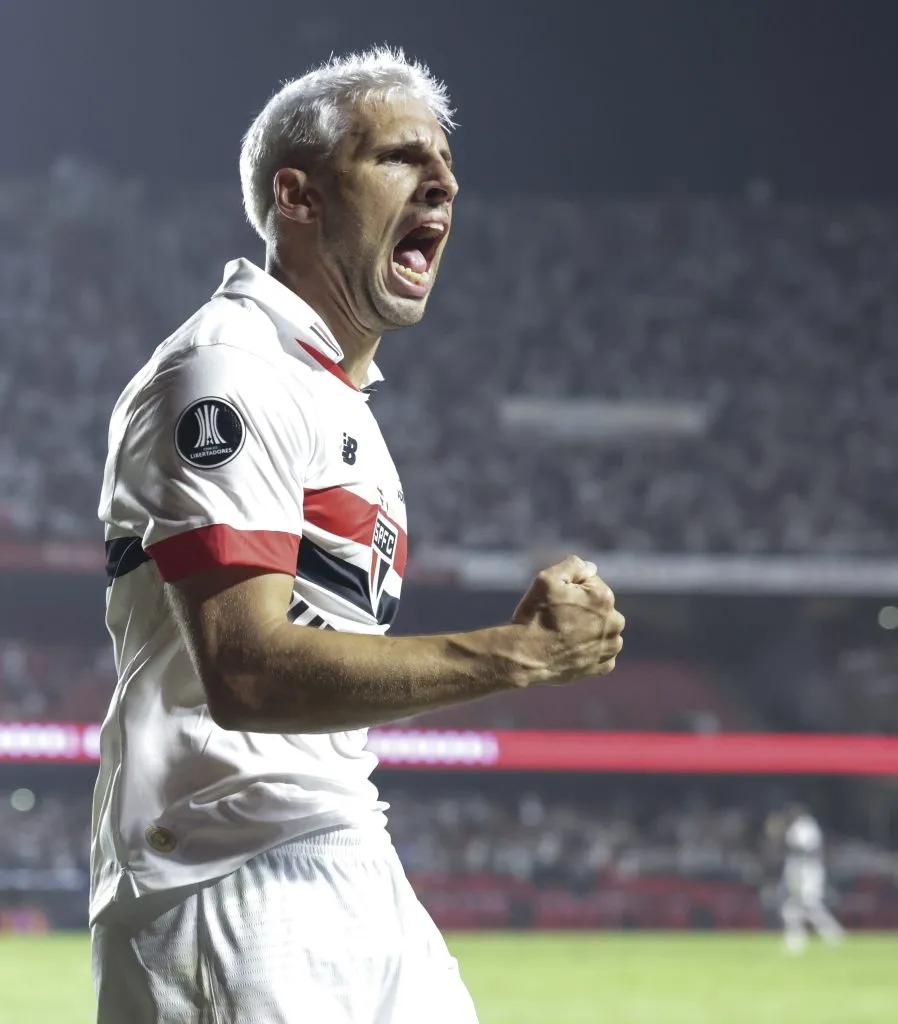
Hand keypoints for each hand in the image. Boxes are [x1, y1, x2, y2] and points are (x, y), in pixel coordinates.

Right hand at [511, 555, 623, 685]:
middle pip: (599, 607)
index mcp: (604, 598)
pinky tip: (570, 649)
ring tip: (564, 635)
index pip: (591, 582)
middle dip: (584, 608)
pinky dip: (588, 650)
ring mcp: (610, 647)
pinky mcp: (603, 666)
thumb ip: (573, 565)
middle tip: (558, 618)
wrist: (525, 656)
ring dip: (589, 629)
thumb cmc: (535, 615)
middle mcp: (614, 623)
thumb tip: (591, 568)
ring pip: (602, 630)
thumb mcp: (547, 578)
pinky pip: (601, 652)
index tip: (556, 601)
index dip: (571, 589)